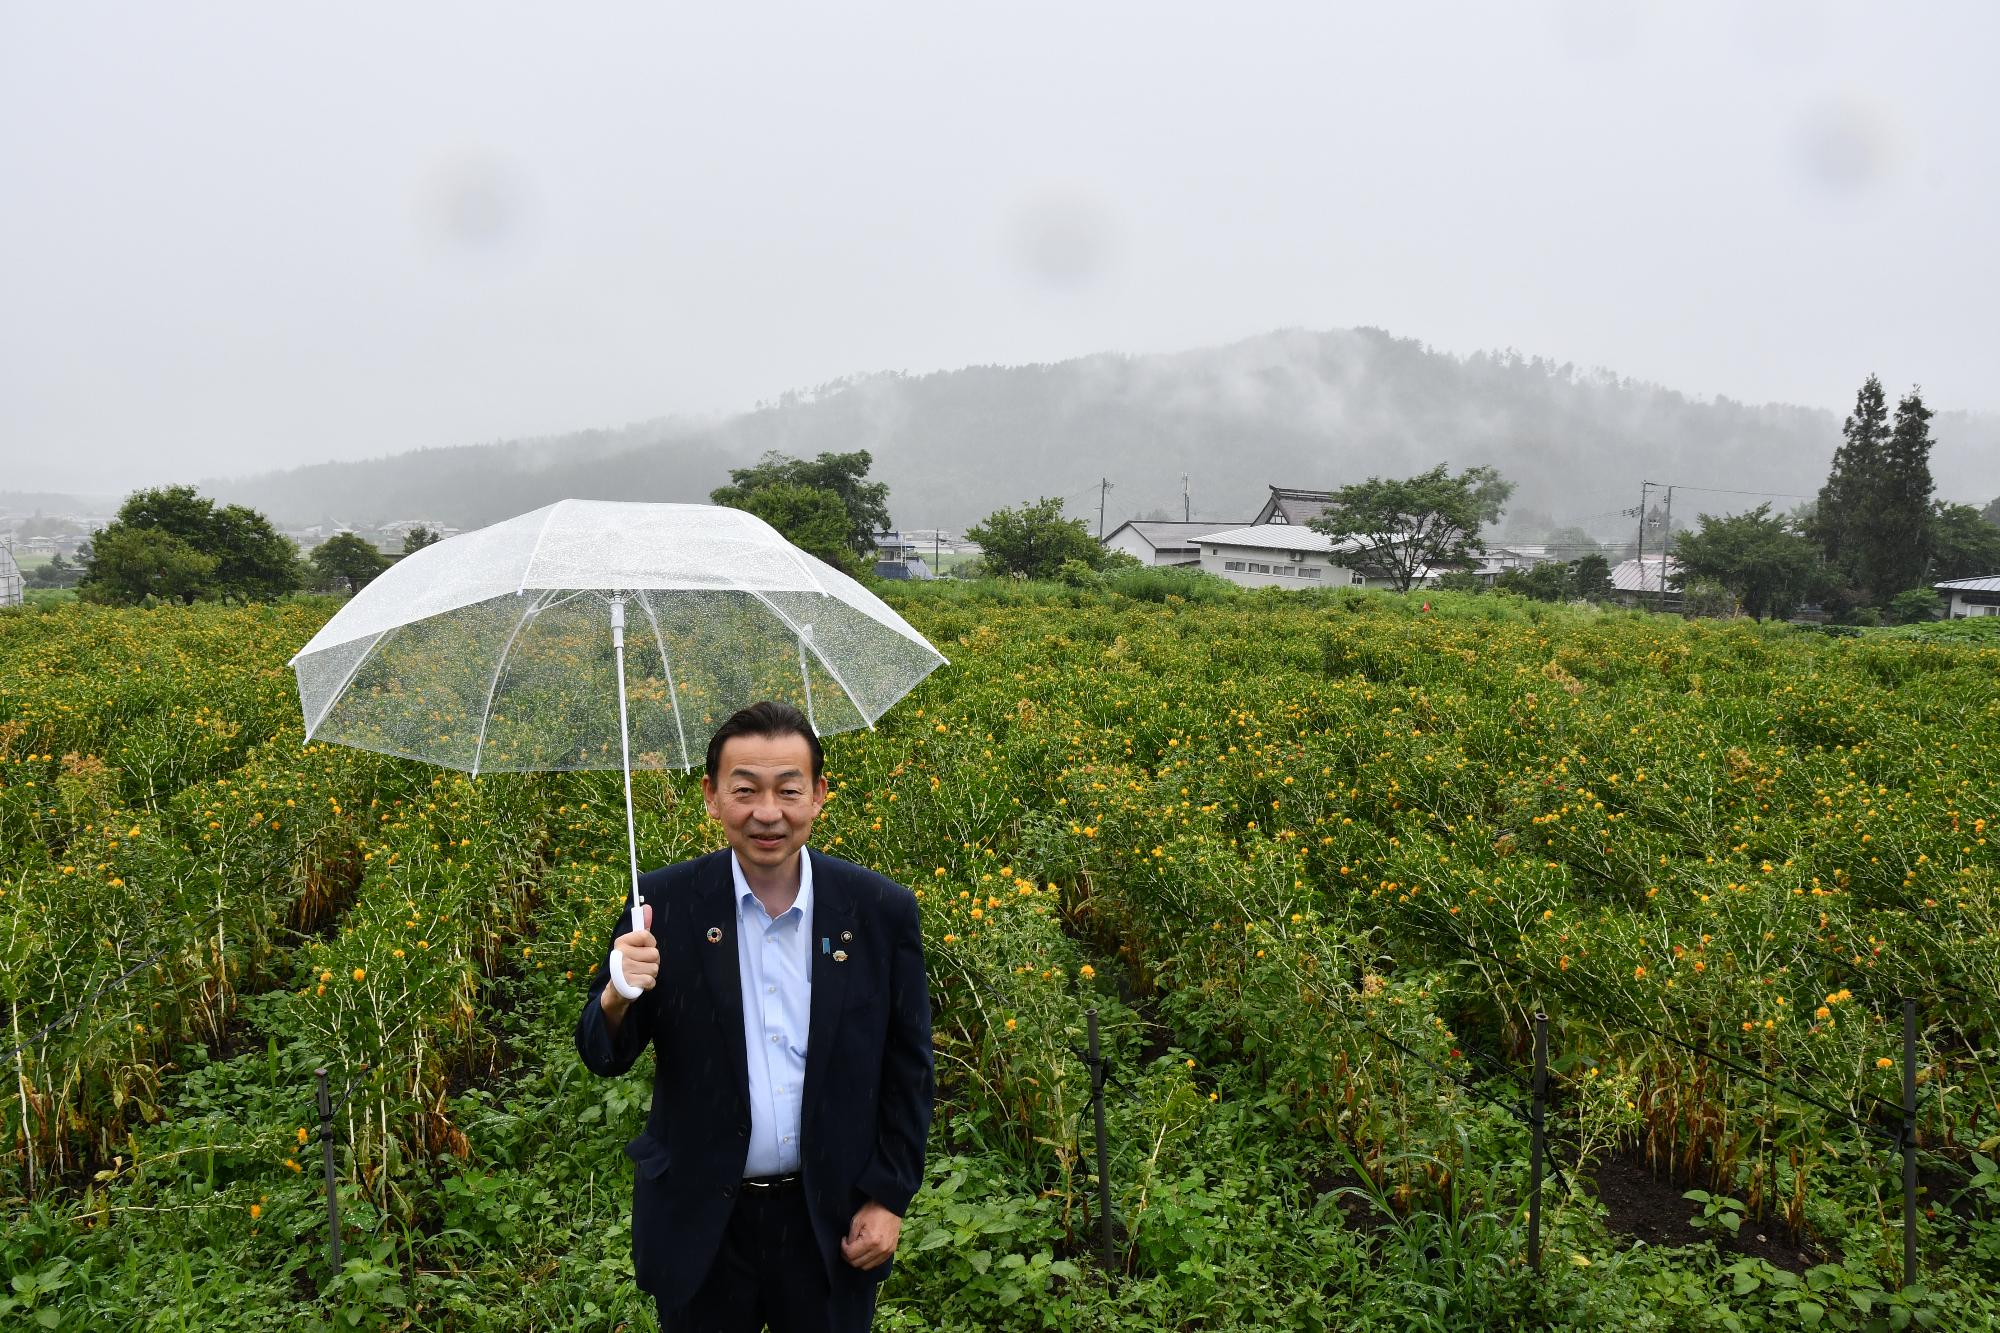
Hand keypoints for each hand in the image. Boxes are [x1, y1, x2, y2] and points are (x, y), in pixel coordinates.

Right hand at [602, 904, 655, 1018]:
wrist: (616, 989)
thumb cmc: (629, 963)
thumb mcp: (634, 944)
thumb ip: (642, 926)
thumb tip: (646, 905)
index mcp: (622, 942)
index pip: (647, 936)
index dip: (650, 945)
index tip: (643, 949)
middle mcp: (620, 953)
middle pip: (655, 954)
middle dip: (652, 962)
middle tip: (640, 965)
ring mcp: (623, 968)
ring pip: (655, 968)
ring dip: (650, 974)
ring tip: (639, 974)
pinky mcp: (627, 982)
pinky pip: (651, 980)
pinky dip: (648, 984)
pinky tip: (638, 983)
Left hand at [840, 1200, 901, 1270]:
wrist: (891, 1207)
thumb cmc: (873, 1211)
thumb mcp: (857, 1221)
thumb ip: (851, 1238)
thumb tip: (847, 1248)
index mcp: (871, 1241)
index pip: (850, 1255)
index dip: (843, 1248)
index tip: (844, 1240)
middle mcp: (880, 1250)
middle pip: (857, 1263)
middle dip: (848, 1256)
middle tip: (847, 1246)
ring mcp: (887, 1252)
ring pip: (866, 1267)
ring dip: (858, 1260)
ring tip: (856, 1249)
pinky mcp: (891, 1252)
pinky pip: (876, 1263)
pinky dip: (868, 1260)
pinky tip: (865, 1251)